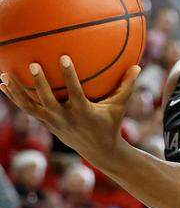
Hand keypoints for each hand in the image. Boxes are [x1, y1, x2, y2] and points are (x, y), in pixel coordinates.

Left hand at [0, 57, 139, 165]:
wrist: (98, 150)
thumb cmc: (110, 123)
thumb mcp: (119, 106)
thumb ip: (127, 86)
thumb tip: (138, 66)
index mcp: (83, 111)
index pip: (74, 91)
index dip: (69, 75)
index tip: (63, 57)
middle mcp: (64, 117)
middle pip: (47, 100)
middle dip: (39, 83)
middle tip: (33, 65)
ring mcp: (52, 121)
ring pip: (29, 106)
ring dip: (16, 91)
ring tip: (4, 75)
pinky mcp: (44, 122)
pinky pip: (25, 108)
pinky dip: (14, 97)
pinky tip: (3, 83)